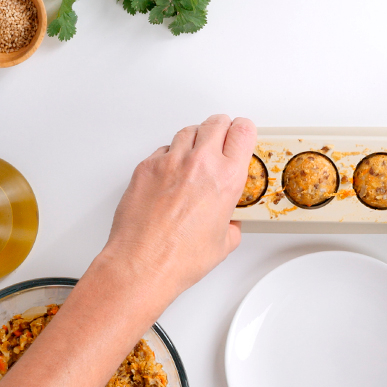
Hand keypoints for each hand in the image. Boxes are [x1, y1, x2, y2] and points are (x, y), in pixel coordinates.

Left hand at [103, 114, 255, 297]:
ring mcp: (170, 162)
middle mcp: (199, 163)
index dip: (244, 130)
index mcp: (226, 178)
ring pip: (188, 131)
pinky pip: (163, 150)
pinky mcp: (146, 167)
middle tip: (222, 140)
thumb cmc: (179, 257)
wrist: (142, 264)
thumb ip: (231, 223)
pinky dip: (170, 156)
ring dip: (196, 140)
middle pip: (216, 122)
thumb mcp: (224, 242)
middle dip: (222, 129)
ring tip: (196, 156)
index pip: (242, 131)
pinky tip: (172, 173)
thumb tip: (228, 223)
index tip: (243, 134)